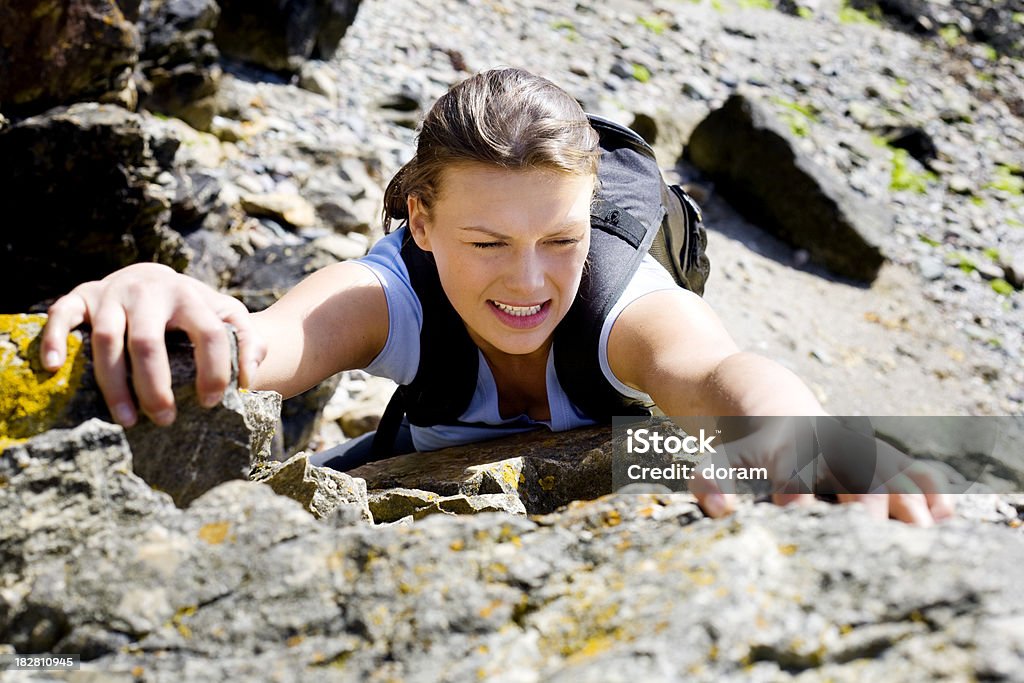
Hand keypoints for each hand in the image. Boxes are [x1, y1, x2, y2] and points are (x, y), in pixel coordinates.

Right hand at [40, 263, 266, 426]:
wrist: (155, 278)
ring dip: (113, 384)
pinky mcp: (82, 295)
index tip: (211, 402)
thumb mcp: (225, 316)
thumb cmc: (193, 309)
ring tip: (127, 421)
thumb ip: (246, 338)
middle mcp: (149, 291)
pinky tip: (52, 369)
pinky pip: (61, 314)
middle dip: (155, 387)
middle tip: (166, 420)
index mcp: (190, 297)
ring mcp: (113, 293)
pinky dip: (53, 339)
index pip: (207, 333)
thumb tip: (254, 370)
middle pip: (148, 343)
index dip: (214, 370)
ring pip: (106, 340)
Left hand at [687, 417, 954, 525]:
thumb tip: (718, 511)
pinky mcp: (878, 452)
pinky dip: (929, 486)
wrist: (764, 393)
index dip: (795, 490)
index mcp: (787, 446)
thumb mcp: (721, 454)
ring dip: (908, 498)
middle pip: (855, 469)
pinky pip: (912, 466)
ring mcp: (855, 445)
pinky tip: (944, 514)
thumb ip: (711, 481)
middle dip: (868, 501)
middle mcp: (826, 442)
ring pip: (890, 466)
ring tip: (924, 531)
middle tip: (874, 540)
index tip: (797, 513)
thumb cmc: (745, 442)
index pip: (793, 470)